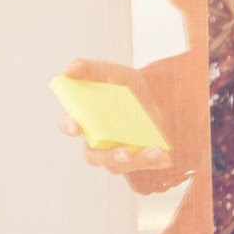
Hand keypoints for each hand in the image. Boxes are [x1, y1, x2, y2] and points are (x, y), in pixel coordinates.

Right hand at [57, 58, 174, 175]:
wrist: (150, 94)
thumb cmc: (122, 83)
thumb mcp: (109, 71)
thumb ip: (89, 68)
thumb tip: (68, 69)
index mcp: (83, 117)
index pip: (68, 125)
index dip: (69, 127)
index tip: (78, 127)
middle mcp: (95, 138)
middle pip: (92, 156)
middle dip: (108, 156)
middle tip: (125, 153)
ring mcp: (113, 150)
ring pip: (117, 165)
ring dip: (136, 161)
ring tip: (155, 151)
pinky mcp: (133, 157)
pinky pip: (140, 165)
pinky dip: (153, 162)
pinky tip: (165, 158)